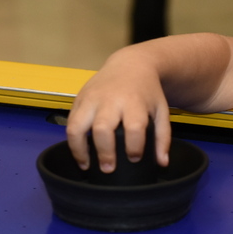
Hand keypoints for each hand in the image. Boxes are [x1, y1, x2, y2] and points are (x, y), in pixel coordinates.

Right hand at [66, 48, 172, 171]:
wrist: (131, 64)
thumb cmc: (147, 92)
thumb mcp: (161, 110)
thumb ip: (162, 137)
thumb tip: (162, 163)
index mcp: (134, 101)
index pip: (134, 127)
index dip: (134, 146)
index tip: (135, 158)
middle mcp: (110, 99)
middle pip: (102, 128)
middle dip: (104, 152)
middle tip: (109, 169)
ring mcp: (91, 98)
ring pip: (77, 127)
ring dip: (79, 149)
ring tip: (86, 165)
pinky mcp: (79, 99)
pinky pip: (70, 123)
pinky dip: (72, 141)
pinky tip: (80, 153)